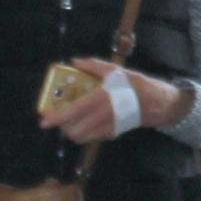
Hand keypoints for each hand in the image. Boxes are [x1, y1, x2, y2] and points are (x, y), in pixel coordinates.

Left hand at [42, 59, 169, 146]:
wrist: (156, 103)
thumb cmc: (134, 85)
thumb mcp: (114, 70)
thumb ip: (92, 66)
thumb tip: (73, 62)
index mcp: (100, 99)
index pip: (72, 112)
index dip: (56, 117)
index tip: (44, 119)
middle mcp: (102, 117)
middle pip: (73, 130)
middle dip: (62, 125)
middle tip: (59, 116)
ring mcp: (107, 128)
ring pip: (81, 137)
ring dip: (71, 130)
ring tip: (71, 120)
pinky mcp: (112, 134)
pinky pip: (91, 138)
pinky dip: (84, 132)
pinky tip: (86, 121)